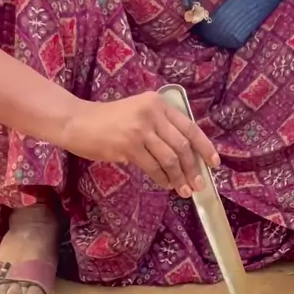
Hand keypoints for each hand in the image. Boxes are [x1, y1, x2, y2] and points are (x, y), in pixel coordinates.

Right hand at [62, 91, 219, 196]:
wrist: (78, 122)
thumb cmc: (110, 121)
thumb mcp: (139, 113)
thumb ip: (161, 127)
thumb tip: (187, 156)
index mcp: (158, 103)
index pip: (190, 126)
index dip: (205, 147)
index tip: (214, 163)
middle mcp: (152, 113)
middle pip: (182, 145)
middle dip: (193, 168)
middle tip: (198, 184)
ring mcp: (140, 129)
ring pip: (170, 158)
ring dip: (180, 177)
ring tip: (184, 190)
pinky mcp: (129, 145)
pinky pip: (153, 167)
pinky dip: (162, 178)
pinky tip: (166, 184)